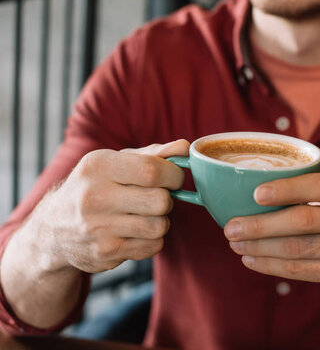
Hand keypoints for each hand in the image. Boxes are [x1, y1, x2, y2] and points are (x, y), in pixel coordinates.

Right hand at [29, 140, 187, 273]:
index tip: (173, 177)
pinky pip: (152, 246)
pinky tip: (134, 231)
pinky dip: (152, 239)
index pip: (152, 170)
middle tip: (156, 197)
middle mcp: (93, 197)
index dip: (173, 175)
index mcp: (98, 166)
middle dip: (167, 198)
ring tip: (144, 214)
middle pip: (160, 201)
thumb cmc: (96, 186)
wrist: (54, 228)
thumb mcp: (117, 162)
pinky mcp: (105, 253)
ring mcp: (97, 228)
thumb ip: (154, 154)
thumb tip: (185, 147)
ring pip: (159, 226)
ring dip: (160, 220)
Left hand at [224, 173, 319, 306]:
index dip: (286, 189)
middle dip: (260, 224)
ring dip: (260, 247)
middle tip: (231, 227)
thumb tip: (260, 193)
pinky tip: (252, 260)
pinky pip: (300, 269)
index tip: (255, 194)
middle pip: (302, 220)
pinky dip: (271, 265)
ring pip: (296, 248)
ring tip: (236, 244)